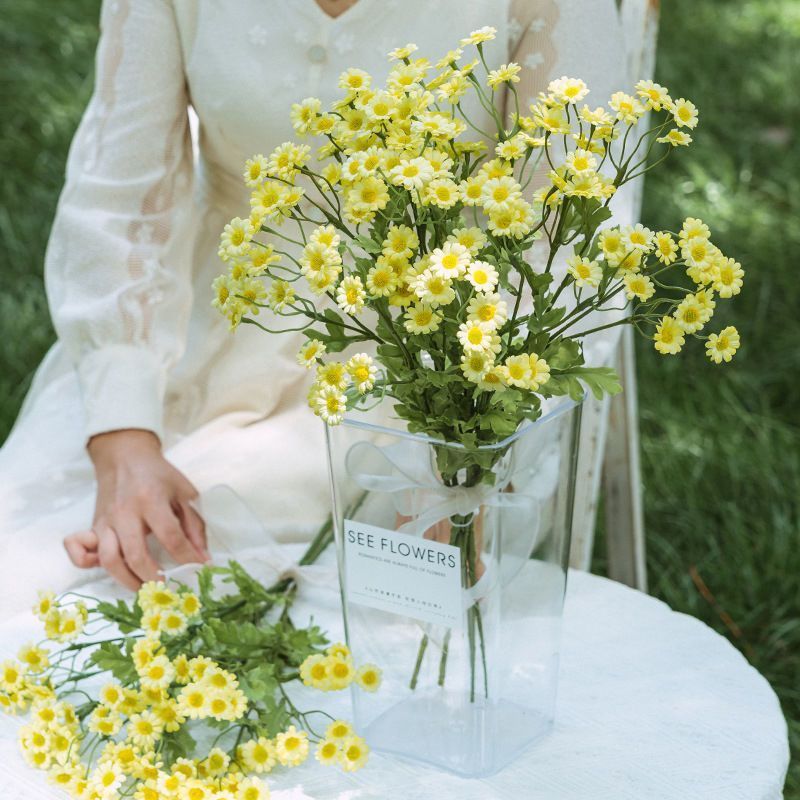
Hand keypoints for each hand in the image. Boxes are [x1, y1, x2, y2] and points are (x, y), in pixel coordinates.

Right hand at [64, 429, 209, 588]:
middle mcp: (125, 512)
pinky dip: (88, 564)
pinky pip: (80, 551)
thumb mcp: (184, 493)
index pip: (170, 536)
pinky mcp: (92, 526)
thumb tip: (203, 559)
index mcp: (151, 500)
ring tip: (145, 588)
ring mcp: (105, 521)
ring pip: (109, 560)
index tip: (198, 569)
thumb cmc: (158, 476)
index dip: (186, 557)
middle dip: (154, 577)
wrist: (125, 456)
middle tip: (167, 588)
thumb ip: (195, 526)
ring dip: (127, 580)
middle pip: (136, 554)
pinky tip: (110, 570)